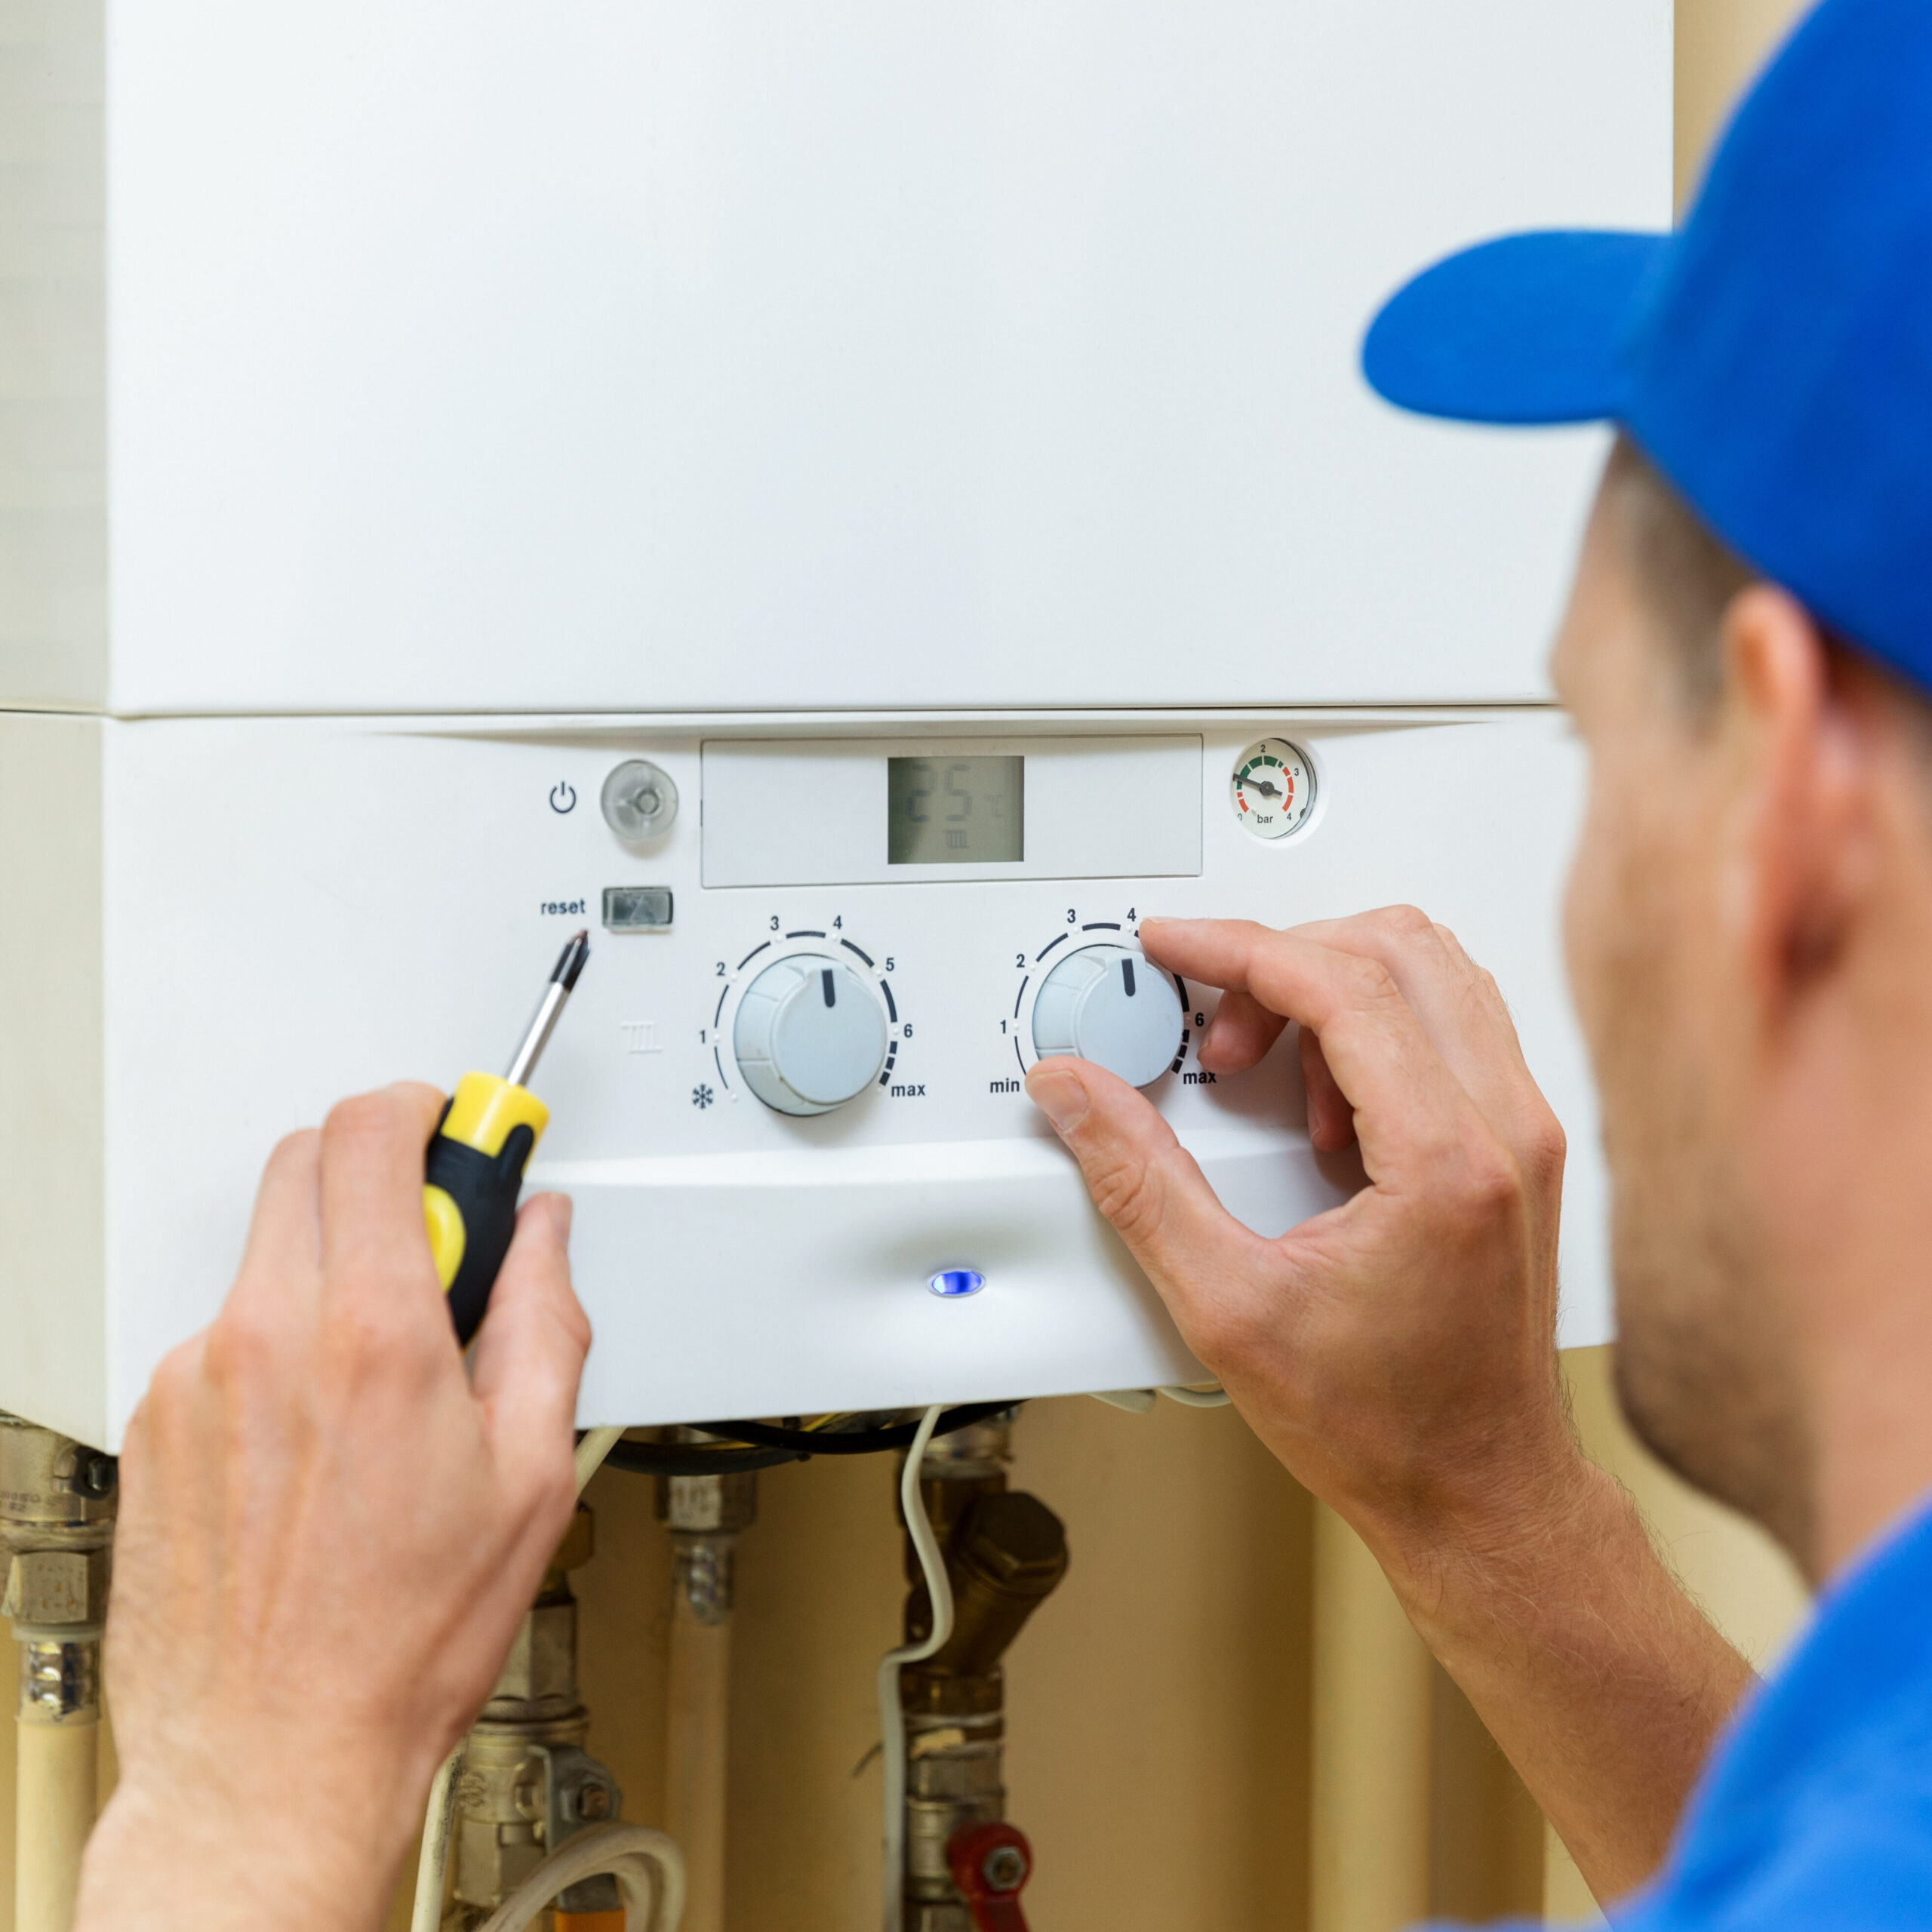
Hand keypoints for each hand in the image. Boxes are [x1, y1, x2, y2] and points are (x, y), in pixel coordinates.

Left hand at [77, 1084, 589, 1931]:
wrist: (272, 1756)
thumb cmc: (400, 1638)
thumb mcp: (531, 1473)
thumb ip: (545, 1319)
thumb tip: (542, 1239)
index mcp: (373, 1337)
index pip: (373, 1134)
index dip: (426, 1106)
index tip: (461, 1123)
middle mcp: (266, 1338)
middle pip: (307, 1160)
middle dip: (378, 1169)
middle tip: (437, 1240)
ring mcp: (195, 1379)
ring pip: (267, 1250)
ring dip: (331, 1267)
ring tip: (381, 1376)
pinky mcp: (155, 1424)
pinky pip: (224, 1331)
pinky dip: (278, 1342)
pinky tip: (319, 1433)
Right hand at [1025, 908, 1577, 1570]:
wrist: (1479, 1494)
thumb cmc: (1387, 1427)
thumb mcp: (1227, 1308)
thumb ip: (1139, 1184)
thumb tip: (1079, 1095)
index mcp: (1447, 1159)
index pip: (1342, 982)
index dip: (1236, 946)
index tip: (1173, 945)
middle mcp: (1507, 1129)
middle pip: (1397, 948)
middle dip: (1281, 960)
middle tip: (1215, 1029)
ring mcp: (1525, 1134)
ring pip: (1434, 973)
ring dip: (1331, 989)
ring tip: (1264, 1071)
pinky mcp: (1520, 1147)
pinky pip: (1450, 1024)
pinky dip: (1372, 1028)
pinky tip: (1319, 1107)